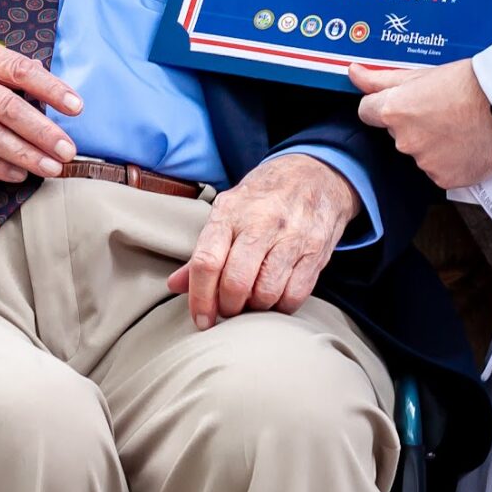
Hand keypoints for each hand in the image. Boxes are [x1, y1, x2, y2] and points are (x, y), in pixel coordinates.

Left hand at [166, 153, 357, 329]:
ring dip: (255, 308)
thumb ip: (204, 249)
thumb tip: (175, 285)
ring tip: (253, 299)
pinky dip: (282, 305)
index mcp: (231, 212)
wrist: (315, 173)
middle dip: (228, 307)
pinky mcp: (316, 251)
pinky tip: (276, 295)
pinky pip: (295, 295)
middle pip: (236, 282)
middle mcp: (261, 222)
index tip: (201, 319)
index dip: (200, 298)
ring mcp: (292, 236)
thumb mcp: (230, 210)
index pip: (206, 261)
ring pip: (266, 293)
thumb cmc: (265, 196)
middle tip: (229, 308)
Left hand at [350, 57, 491, 188]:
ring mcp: (425, 163)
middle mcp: (404, 141)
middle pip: (397, 134)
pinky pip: (441, 171)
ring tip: (461, 127)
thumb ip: (382, 79)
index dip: (385, 105)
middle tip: (443, 111)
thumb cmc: (471, 84)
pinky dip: (451, 162)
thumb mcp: (423, 73)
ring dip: (434, 144)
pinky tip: (468, 145)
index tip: (404, 103)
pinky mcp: (446, 179)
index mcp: (394, 111)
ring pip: (420, 154)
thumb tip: (353, 73)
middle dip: (415, 125)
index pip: (368, 112)